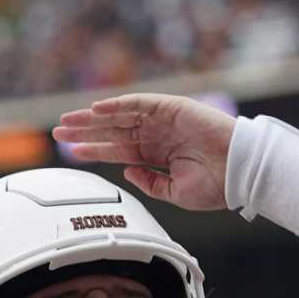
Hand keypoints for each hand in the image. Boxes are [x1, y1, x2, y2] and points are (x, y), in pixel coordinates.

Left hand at [52, 95, 236, 211]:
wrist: (240, 174)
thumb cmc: (215, 186)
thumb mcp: (174, 194)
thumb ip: (149, 184)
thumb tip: (126, 171)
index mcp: (156, 156)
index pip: (117, 151)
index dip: (94, 150)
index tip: (72, 152)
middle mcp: (156, 136)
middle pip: (112, 131)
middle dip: (85, 132)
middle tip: (58, 133)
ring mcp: (163, 121)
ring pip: (119, 116)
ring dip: (93, 118)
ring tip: (68, 122)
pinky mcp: (171, 108)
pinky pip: (139, 104)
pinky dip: (117, 105)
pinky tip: (96, 109)